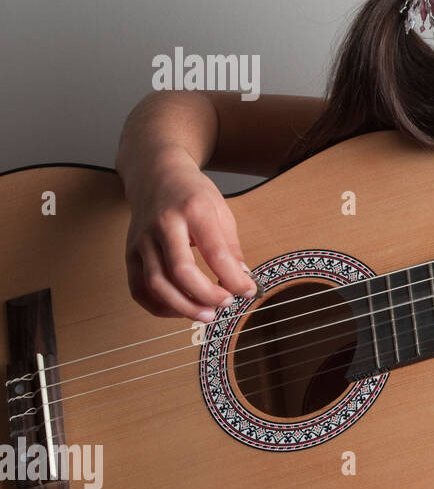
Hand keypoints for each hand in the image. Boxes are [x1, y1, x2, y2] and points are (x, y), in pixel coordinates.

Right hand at [124, 154, 257, 322]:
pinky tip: (180, 309)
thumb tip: (242, 281)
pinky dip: (159, 306)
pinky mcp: (129, 253)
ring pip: (156, 284)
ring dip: (183, 306)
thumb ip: (230, 247)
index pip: (215, 251)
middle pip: (180, 270)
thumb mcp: (221, 210)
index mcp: (193, 210)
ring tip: (207, 314)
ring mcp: (142, 240)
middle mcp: (163, 225)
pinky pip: (139, 289)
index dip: (234, 278)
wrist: (155, 174)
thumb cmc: (191, 194)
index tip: (248, 291)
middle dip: (206, 295)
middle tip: (226, 304)